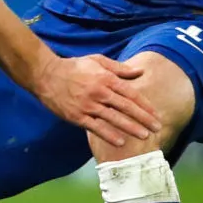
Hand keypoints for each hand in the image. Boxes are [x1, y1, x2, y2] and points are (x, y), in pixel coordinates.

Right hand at [30, 53, 159, 148]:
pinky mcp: (76, 115)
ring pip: (113, 118)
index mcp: (105, 78)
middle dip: (143, 119)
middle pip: (126, 107)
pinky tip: (120, 141)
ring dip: (130, 128)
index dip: (145, 106)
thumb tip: (140, 71)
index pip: (131, 94)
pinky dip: (108, 134)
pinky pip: (95, 127)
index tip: (156, 115)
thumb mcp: (97, 60)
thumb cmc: (73, 66)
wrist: (45, 74)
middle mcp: (99, 92)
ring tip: (144, 136)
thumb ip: (119, 68)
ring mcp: (87, 105)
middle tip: (157, 128)